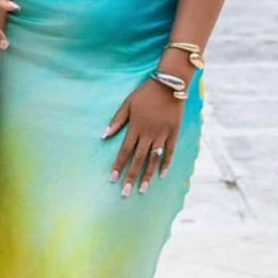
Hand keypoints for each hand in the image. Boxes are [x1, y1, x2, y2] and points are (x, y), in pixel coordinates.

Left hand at [102, 79, 183, 197]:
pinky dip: (166, 164)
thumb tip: (104, 135)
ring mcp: (162, 135)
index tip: (113, 178)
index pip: (125, 151)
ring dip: (147, 175)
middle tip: (126, 192)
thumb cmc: (145, 93)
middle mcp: (149, 134)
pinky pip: (170, 152)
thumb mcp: (128, 103)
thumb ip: (117, 120)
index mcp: (136, 127)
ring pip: (153, 159)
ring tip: (142, 190)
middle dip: (131, 176)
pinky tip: (161, 175)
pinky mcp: (174, 133)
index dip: (118, 165)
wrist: (169, 84)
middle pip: (138, 159)